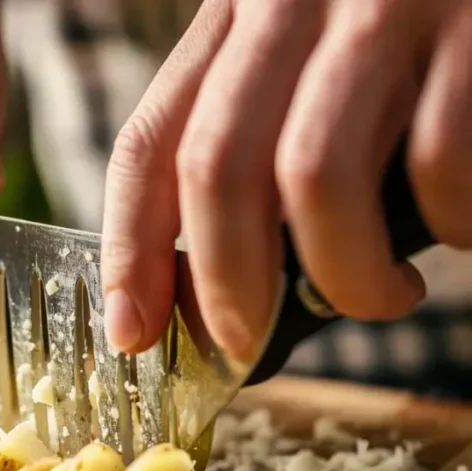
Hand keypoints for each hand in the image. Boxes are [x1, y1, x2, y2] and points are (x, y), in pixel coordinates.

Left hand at [101, 0, 471, 360]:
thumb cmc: (395, 19)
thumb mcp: (299, 47)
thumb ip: (254, 131)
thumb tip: (222, 277)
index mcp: (233, 16)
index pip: (148, 144)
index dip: (130, 250)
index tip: (133, 332)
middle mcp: (288, 4)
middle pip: (216, 169)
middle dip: (227, 285)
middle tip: (250, 339)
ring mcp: (381, 7)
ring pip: (313, 177)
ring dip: (343, 273)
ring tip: (379, 296)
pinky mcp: (471, 23)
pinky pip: (438, 158)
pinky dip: (448, 220)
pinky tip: (456, 231)